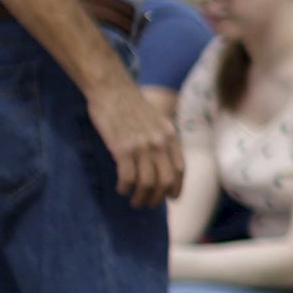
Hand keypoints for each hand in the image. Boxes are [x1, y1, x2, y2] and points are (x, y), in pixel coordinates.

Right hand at [88, 78, 181, 207]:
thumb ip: (161, 140)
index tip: (170, 198)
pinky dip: (125, 188)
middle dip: (157, 198)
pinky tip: (121, 189)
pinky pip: (128, 177)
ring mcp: (142, 146)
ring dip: (140, 197)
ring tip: (134, 201)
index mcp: (170, 136)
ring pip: (147, 183)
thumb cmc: (130, 104)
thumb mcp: (156, 120)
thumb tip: (161, 163)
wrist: (112, 89)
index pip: (180, 170)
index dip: (176, 187)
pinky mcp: (122, 148)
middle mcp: (159, 143)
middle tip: (148, 204)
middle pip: (165, 181)